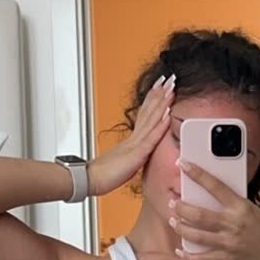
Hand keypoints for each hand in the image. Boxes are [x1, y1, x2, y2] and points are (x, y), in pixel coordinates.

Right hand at [87, 75, 174, 197]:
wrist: (89, 180)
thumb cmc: (103, 175)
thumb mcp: (123, 162)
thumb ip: (131, 155)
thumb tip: (137, 153)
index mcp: (131, 140)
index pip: (145, 115)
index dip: (153, 99)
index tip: (161, 86)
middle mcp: (133, 138)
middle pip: (148, 111)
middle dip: (160, 94)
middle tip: (169, 78)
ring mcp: (135, 144)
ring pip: (151, 119)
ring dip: (162, 103)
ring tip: (170, 88)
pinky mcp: (136, 154)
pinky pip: (151, 138)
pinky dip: (160, 125)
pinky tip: (168, 114)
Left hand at [169, 163, 259, 259]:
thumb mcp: (253, 210)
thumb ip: (233, 205)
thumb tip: (210, 196)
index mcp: (241, 207)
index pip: (215, 186)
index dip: (197, 174)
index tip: (184, 164)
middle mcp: (233, 224)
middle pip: (199, 215)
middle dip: (181, 208)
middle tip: (174, 203)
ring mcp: (229, 243)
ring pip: (196, 235)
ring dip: (181, 228)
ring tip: (174, 221)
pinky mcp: (227, 258)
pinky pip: (201, 258)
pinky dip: (188, 255)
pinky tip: (180, 250)